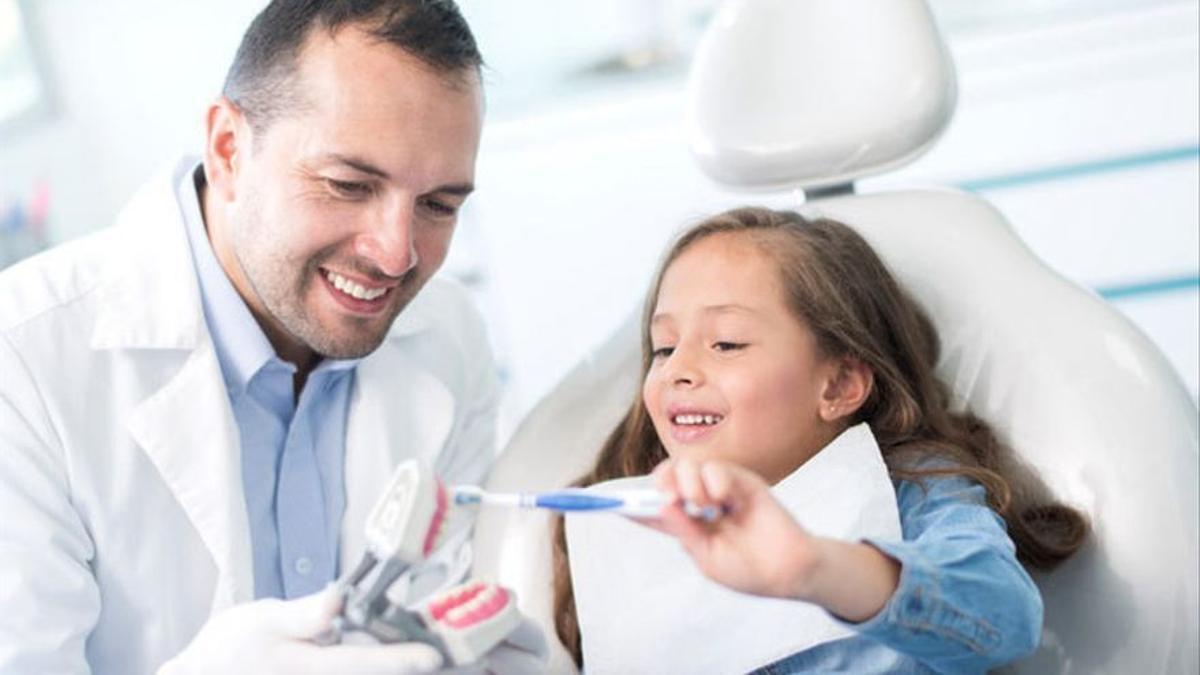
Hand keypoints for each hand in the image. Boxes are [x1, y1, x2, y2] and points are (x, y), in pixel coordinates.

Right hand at [158, 585, 443, 674]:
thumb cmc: (228, 649)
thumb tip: (337, 601)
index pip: (364, 663)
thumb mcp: (262, 620)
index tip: (433, 656)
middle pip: (368, 672)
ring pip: (360, 672)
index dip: (401, 659)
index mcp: (309, 667)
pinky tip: (381, 652)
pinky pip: (346, 669)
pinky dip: (368, 660)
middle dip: (399, 660)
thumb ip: (304, 614)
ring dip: (384, 661)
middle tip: (429, 644)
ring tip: (409, 649)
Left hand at [646, 457, 822, 599]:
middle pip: (667, 475)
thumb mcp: (708, 558)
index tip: (611, 502)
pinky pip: (717, 467)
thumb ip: (685, 531)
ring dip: (689, 483)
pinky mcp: (741, 482)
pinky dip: (713, 480)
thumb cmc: (748, 570)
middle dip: (662, 481)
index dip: (632, 504)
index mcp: (686, 524)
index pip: (652, 508)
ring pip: (688, 465)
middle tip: (670, 498)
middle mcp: (698, 503)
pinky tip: (722, 501)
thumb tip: (663, 505)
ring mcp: (719, 490)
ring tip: (704, 507)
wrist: (789, 570)